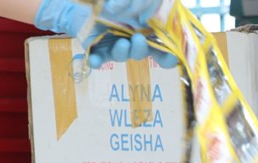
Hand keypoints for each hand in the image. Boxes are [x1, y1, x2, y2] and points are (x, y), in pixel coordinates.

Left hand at [34, 0, 176, 68]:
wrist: (85, 2)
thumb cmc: (113, 2)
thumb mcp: (135, 1)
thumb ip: (145, 4)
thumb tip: (146, 20)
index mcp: (145, 33)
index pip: (162, 51)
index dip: (169, 57)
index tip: (173, 57)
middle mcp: (131, 43)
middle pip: (141, 53)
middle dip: (141, 48)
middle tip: (138, 38)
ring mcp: (114, 47)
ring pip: (122, 55)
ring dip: (123, 51)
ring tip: (122, 42)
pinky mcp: (96, 49)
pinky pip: (97, 59)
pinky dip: (96, 60)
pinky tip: (94, 60)